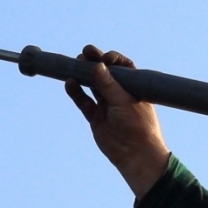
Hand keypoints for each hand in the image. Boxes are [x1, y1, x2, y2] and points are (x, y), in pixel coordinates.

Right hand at [65, 45, 170, 196]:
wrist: (135, 154)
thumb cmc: (137, 125)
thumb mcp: (123, 101)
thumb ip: (108, 84)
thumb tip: (97, 65)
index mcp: (133, 88)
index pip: (123, 67)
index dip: (113, 60)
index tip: (103, 57)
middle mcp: (120, 95)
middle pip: (105, 74)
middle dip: (95, 63)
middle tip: (85, 53)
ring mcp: (107, 106)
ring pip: (92, 86)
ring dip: (84, 75)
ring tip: (74, 64)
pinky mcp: (96, 117)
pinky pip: (84, 101)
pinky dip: (76, 92)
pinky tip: (69, 82)